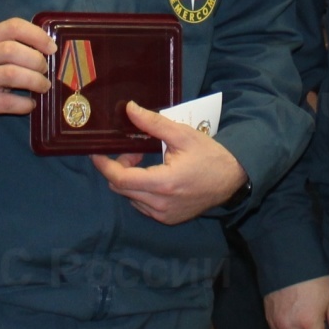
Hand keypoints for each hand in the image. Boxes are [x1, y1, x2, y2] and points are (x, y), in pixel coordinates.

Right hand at [0, 18, 53, 131]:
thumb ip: (10, 48)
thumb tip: (47, 51)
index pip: (13, 26)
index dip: (36, 35)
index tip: (51, 48)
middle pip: (13, 50)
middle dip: (36, 60)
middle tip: (45, 71)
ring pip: (12, 74)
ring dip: (34, 81)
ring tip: (43, 87)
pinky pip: (7, 102)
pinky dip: (24, 104)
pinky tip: (29, 105)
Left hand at [91, 102, 246, 224]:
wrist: (232, 179)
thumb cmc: (209, 155)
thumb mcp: (182, 134)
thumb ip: (153, 123)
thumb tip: (129, 108)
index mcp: (164, 183)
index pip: (121, 179)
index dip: (105, 166)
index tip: (97, 153)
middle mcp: (161, 204)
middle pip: (121, 188)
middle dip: (119, 167)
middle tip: (135, 150)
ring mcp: (164, 215)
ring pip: (130, 197)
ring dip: (130, 179)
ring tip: (145, 161)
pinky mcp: (167, 219)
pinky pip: (142, 205)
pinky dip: (140, 190)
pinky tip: (153, 176)